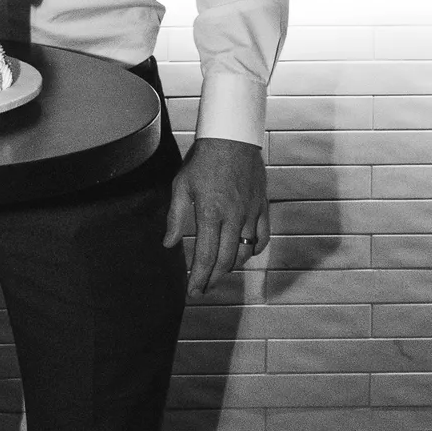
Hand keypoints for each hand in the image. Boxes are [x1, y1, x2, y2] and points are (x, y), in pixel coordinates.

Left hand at [162, 137, 269, 296]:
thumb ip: (176, 218)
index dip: (199, 278)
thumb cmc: (203, 161)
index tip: (192, 291)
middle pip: (226, 260)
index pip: (206, 256)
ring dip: (230, 267)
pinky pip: (262, 238)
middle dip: (213, 279)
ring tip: (217, 273)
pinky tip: (243, 254)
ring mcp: (250, 213)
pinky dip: (253, 251)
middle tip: (203, 289)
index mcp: (210, 213)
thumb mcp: (181, 186)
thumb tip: (169, 244)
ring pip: (244, 252)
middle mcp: (233, 217)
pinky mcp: (262, 208)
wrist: (231, 139)